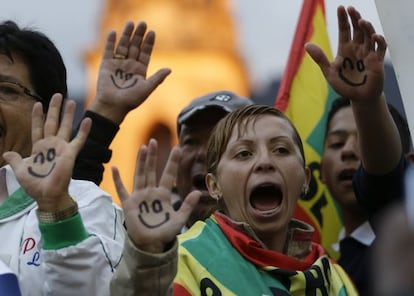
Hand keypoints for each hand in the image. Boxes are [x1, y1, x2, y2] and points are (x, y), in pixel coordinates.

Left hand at [3, 94, 90, 211]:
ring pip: (65, 127)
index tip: (37, 104)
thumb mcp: (20, 171)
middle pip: (52, 122)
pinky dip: (84, 130)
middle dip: (54, 108)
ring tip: (71, 101)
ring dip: (68, 114)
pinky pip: (79, 140)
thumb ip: (15, 160)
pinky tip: (88, 120)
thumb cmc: (35, 185)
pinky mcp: (70, 153)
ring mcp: (61, 148)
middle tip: (58, 95)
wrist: (47, 195)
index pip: (38, 127)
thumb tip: (7, 153)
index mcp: (39, 148)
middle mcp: (51, 145)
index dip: (37, 116)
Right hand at [91, 21, 170, 123]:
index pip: (145, 53)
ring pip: (123, 46)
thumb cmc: (131, 100)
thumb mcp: (147, 88)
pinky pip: (108, 51)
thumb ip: (157, 78)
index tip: (152, 32)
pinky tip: (114, 32)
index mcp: (140, 71)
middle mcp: (129, 66)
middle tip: (142, 23)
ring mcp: (117, 64)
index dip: (148, 43)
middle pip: (135, 47)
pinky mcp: (106, 65)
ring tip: (130, 23)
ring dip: (126, 34)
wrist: (113, 106)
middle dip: (139, 35)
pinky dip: (110, 42)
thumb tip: (169, 69)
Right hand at [112, 139, 199, 252]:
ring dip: (141, 162)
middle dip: (153, 156)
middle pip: (152, 170)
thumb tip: (198, 193)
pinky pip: (122, 190)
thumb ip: (187, 206)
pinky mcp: (129, 204)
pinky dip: (118, 180)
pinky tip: (114, 168)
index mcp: (164, 195)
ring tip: (143, 148)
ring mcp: (139, 197)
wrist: (151, 245)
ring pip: (140, 175)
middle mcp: (151, 192)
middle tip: (154, 141)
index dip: (172, 162)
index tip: (177, 148)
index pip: (168, 174)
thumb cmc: (165, 232)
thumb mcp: (179, 220)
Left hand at [305, 6, 385, 102]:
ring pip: (369, 35)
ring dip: (366, 28)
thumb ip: (320, 58)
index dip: (343, 19)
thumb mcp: (329, 72)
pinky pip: (380, 47)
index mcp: (345, 50)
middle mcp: (357, 49)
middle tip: (350, 8)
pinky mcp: (377, 61)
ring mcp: (368, 53)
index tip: (341, 8)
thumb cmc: (344, 85)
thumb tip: (307, 44)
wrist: (358, 98)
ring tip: (360, 21)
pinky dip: (378, 41)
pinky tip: (374, 37)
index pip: (344, 30)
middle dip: (354, 18)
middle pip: (357, 29)